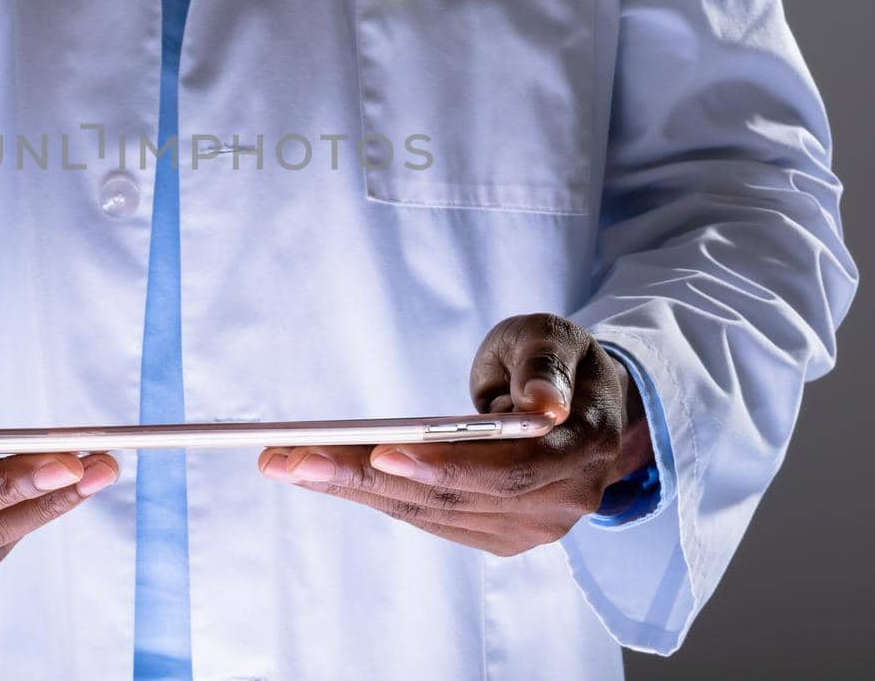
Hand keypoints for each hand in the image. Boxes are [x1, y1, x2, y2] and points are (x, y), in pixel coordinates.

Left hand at [256, 313, 651, 556]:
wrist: (589, 406)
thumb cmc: (560, 362)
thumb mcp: (555, 339)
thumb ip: (544, 368)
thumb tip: (542, 408)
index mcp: (583, 446)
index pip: (509, 469)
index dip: (444, 466)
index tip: (381, 453)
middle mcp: (560, 500)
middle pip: (452, 499)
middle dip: (365, 479)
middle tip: (290, 459)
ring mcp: (529, 527)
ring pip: (430, 513)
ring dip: (353, 490)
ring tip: (286, 463)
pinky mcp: (498, 534)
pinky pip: (428, 518)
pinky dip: (373, 495)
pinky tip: (323, 475)